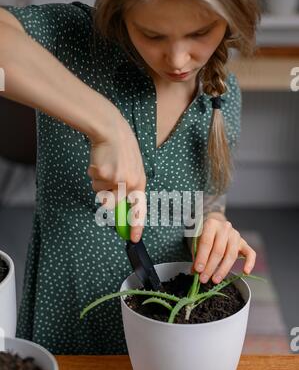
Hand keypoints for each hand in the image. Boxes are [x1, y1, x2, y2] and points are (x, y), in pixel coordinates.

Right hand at [87, 109, 146, 242]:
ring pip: (100, 192)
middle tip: (108, 179)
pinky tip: (100, 162)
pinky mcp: (103, 174)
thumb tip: (118, 207)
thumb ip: (128, 188)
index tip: (133, 238)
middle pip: (112, 204)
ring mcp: (116, 179)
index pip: (139, 209)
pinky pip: (94, 182)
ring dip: (99, 182)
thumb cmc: (121, 150)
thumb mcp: (132, 169)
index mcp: (140, 182)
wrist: (112, 131)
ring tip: (106, 166)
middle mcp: (130, 183)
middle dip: (105, 196)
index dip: (136, 225)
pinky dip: (93, 174)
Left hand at [191, 216, 255, 283]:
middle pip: (219, 250)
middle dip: (210, 267)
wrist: (215, 225)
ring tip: (215, 280)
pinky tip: (245, 272)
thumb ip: (196, 254)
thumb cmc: (203, 234)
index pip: (206, 243)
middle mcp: (225, 228)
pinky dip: (249, 263)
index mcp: (211, 224)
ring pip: (231, 255)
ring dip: (223, 269)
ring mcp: (236, 235)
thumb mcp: (195, 240)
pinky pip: (250, 253)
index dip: (202, 258)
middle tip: (204, 279)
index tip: (198, 270)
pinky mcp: (244, 243)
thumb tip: (195, 271)